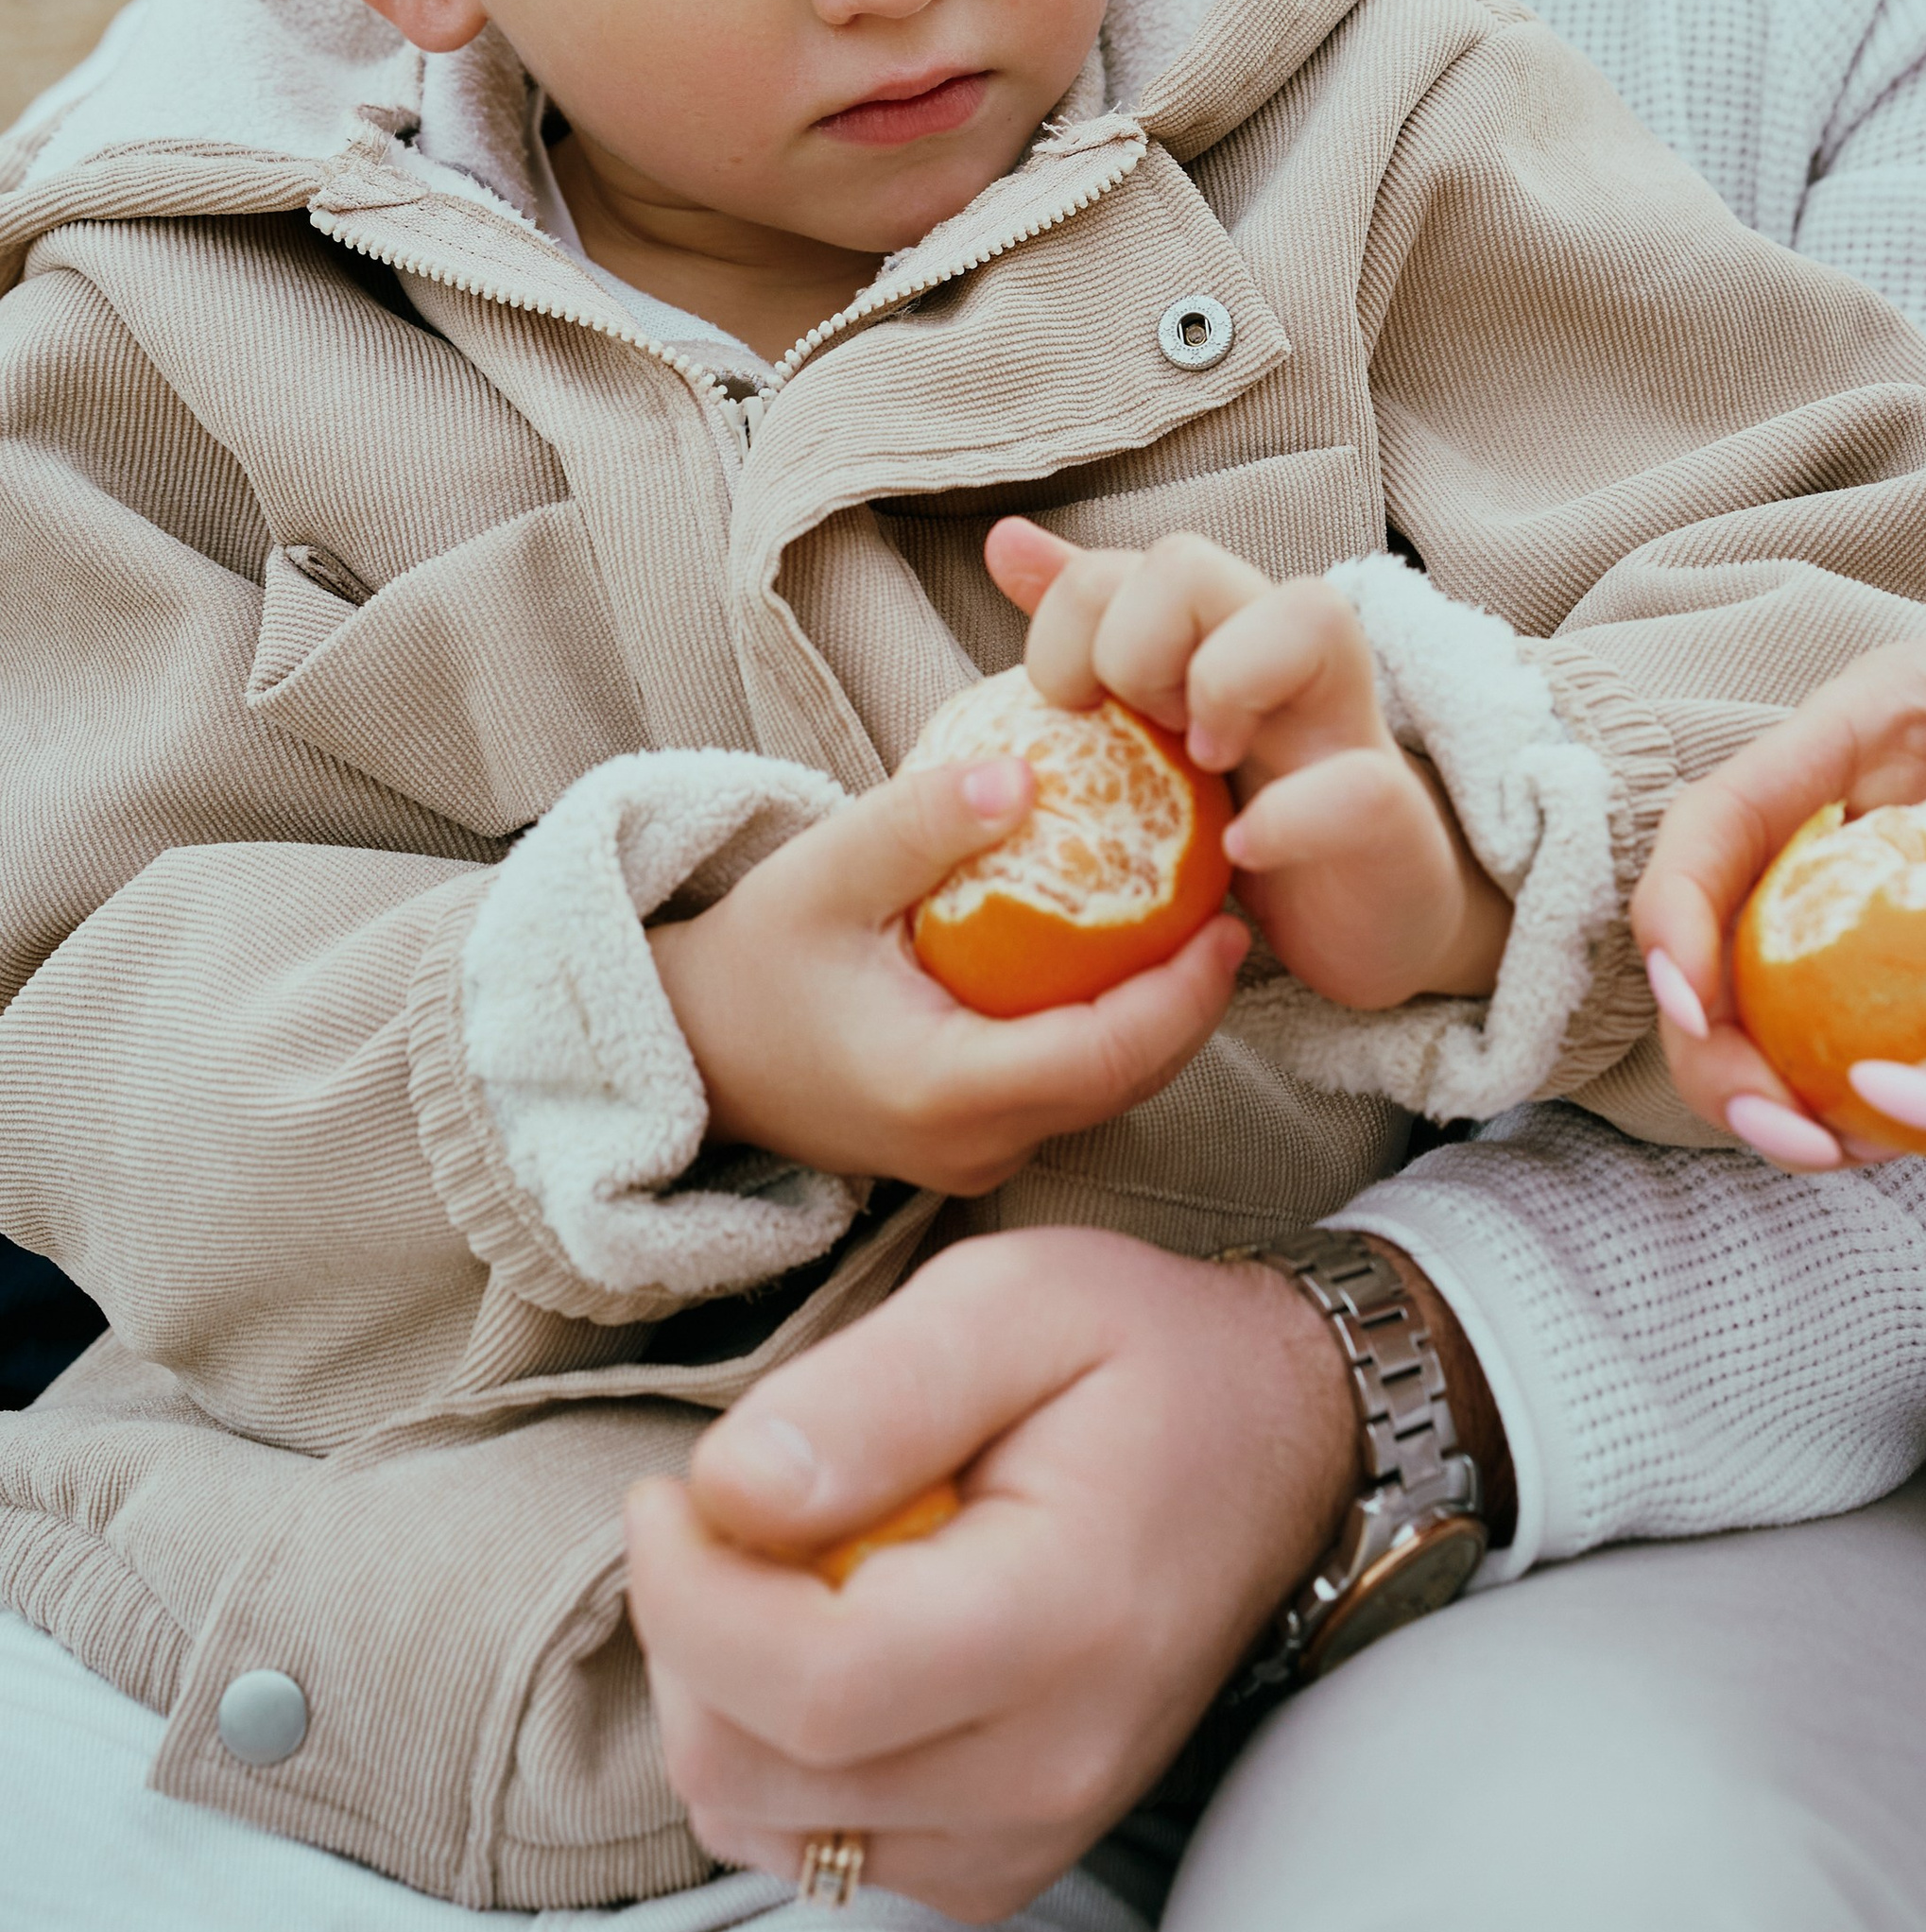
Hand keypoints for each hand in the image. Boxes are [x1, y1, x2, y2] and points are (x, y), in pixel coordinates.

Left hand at [625, 1225, 1365, 1918]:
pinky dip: (776, 1753)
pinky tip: (829, 1637)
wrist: (1280, 1444)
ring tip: (789, 1567)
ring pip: (764, 1824)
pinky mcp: (1002, 1859)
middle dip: (689, 1634)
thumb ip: (871, 1390)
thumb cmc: (1145, 1354)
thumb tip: (727, 1491)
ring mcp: (1030, 1832)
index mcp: (1064, 1619)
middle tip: (723, 1510)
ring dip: (723, 1696)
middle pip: (759, 1770)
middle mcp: (1052, 1765)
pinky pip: (814, 1847)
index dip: (687, 1595)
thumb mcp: (1015, 1297)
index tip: (673, 1490)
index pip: (808, 1686)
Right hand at [650, 758, 1245, 1193]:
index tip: (1228, 917)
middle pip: (1125, 1083)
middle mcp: (972, 1145)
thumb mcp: (824, 873)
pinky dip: (1112, 1031)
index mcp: (943, 1091)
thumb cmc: (753, 961)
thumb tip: (1027, 773)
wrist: (688, 1050)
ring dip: (1160, 1019)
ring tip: (1197, 921)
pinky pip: (1070, 1091)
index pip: (1104, 1056)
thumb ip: (922, 822)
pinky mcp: (972, 1145)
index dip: (1183, 994)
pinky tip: (1128, 957)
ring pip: (1106, 1094)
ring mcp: (973, 1158)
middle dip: (1192, 1002)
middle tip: (1231, 905)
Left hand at [988, 517, 1510, 1006]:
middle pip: (1188, 562)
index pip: (1115, 567)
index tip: (1074, 714)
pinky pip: (1356, 785)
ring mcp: (1344, 723)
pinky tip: (1241, 851)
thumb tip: (1006, 541)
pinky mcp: (1390, 812)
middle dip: (1129, 650)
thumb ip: (1091, 629)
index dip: (1068, 632)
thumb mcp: (1156, 721)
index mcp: (1216, 629)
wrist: (1369, 914)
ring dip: (1224, 685)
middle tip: (1144, 734)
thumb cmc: (1253, 810)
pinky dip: (1287, 819)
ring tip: (1206, 768)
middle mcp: (1284, 652)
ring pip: (1307, 614)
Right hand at [1628, 611, 1925, 1165]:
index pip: (1732, 808)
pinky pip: (1864, 1044)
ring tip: (1827, 1154)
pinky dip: (1857, 1106)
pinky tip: (1888, 1153)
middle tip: (1782, 1127)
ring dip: (1772, 1088)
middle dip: (1719, 1038)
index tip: (1696, 1004)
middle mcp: (1860, 812)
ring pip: (1773, 1001)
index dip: (1682, 904)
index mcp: (1878, 722)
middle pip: (1725, 927)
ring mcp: (1889, 899)